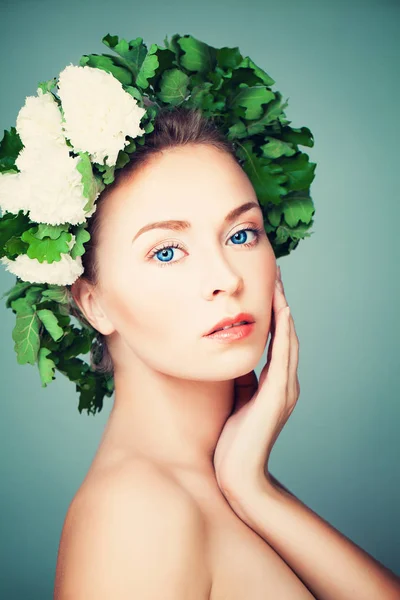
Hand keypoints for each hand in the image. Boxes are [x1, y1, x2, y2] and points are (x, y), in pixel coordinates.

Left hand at [213, 265, 299, 505]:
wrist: (238, 476)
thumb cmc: (232, 441)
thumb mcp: (235, 401)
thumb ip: (240, 380)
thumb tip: (235, 358)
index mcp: (273, 384)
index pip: (276, 340)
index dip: (273, 313)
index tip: (266, 288)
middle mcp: (284, 383)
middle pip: (285, 334)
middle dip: (280, 304)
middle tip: (276, 275)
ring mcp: (284, 390)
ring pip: (288, 341)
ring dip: (284, 311)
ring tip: (279, 285)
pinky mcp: (278, 396)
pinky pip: (283, 357)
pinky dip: (284, 333)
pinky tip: (282, 313)